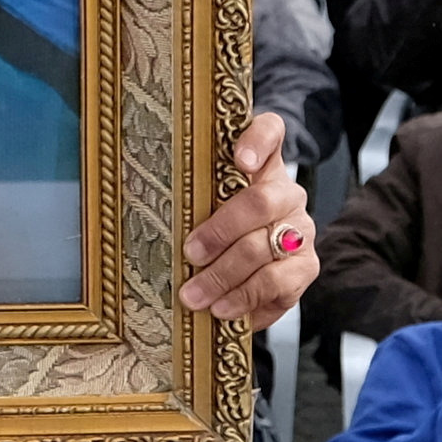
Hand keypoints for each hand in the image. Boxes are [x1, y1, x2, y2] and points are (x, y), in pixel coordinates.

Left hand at [176, 114, 317, 330]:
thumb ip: (189, 194)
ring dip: (224, 275)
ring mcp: (301, 231)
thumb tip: (136, 195)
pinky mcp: (305, 268)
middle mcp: (288, 194)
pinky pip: (278, 284)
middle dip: (221, 231)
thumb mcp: (201, 205)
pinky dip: (245, 300)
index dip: (258, 141)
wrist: (252, 269)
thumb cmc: (216, 229)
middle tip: (189, 254)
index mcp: (262, 166)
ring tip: (194, 296)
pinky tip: (221, 310)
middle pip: (261, 202)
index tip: (240, 160)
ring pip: (266, 249)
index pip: (270, 131)